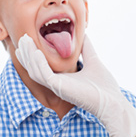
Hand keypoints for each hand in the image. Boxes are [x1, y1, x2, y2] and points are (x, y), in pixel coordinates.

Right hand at [16, 34, 135, 136]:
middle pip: (34, 68)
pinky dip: (39, 64)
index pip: (41, 66)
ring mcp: (58, 87)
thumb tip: (84, 34)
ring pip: (35, 71)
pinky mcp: (60, 89)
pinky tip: (36, 52)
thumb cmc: (104, 86)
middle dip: (27, 53)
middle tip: (23, 38)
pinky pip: (45, 76)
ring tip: (25, 41)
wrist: (113, 102)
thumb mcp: (93, 61)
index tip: (28, 40)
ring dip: (29, 56)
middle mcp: (57, 83)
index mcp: (62, 78)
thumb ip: (87, 48)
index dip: (33, 54)